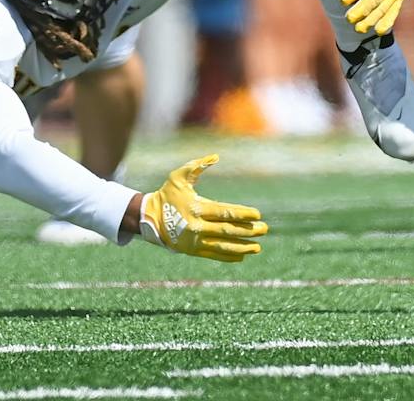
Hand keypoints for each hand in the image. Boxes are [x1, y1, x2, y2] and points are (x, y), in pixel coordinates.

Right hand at [135, 154, 266, 261]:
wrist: (148, 218)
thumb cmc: (167, 195)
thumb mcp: (179, 176)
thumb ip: (197, 166)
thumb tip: (215, 157)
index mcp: (197, 208)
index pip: (225, 212)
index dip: (242, 214)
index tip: (258, 215)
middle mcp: (197, 226)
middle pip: (227, 230)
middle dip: (248, 231)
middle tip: (264, 229)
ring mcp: (194, 241)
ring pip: (223, 246)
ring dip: (242, 247)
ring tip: (257, 247)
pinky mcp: (192, 251)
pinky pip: (213, 255)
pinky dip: (228, 256)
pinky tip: (241, 256)